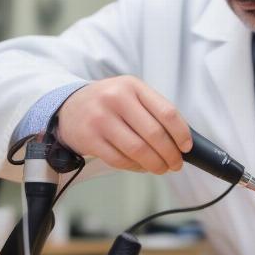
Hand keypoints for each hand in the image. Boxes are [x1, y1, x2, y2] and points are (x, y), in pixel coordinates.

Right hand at [56, 76, 191, 173]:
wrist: (68, 106)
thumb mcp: (130, 94)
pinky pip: (120, 160)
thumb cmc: (108, 102)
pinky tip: (141, 166)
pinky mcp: (89, 139)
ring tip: (161, 168)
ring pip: (138, 150)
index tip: (187, 147)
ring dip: (155, 164)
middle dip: (170, 154)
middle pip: (154, 134)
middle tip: (176, 164)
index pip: (166, 112)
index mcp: (133, 86)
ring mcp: (101, 119)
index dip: (181, 133)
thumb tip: (181, 139)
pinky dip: (135, 167)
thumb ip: (153, 110)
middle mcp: (116, 99)